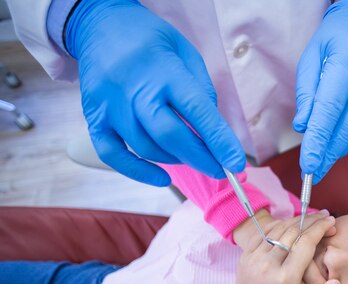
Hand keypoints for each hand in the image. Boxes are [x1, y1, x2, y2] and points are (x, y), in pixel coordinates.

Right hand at [65, 0, 245, 185]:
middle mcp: (135, 89)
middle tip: (220, 170)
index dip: (218, 141)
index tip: (236, 164)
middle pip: (170, 136)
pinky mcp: (94, 117)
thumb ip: (202, 91)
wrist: (100, 25)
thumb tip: (214, 132)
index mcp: (165, 70)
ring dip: (175, 160)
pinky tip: (161, 177)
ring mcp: (111, 105)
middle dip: (201, 159)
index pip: (197, 110)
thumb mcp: (186, 53)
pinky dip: (138, 172)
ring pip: (146, 148)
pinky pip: (113, 155)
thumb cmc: (151, 42)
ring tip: (190, 156)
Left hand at [233, 212, 339, 283]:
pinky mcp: (245, 257)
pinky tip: (291, 224)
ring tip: (311, 218)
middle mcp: (268, 266)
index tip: (332, 222)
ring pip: (277, 229)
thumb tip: (336, 283)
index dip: (320, 229)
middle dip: (311, 221)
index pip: (305, 244)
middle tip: (325, 216)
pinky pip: (263, 233)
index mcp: (285, 280)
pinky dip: (278, 225)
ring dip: (296, 220)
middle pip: (292, 232)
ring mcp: (254, 259)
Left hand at [293, 0, 347, 183]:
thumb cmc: (333, 40)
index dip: (319, 142)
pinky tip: (337, 143)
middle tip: (311, 172)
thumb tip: (303, 127)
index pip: (330, 111)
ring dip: (339, 149)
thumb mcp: (310, 58)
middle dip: (328, 154)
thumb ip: (306, 93)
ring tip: (321, 160)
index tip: (308, 165)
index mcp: (347, 64)